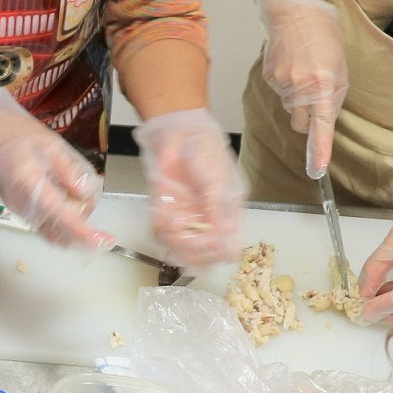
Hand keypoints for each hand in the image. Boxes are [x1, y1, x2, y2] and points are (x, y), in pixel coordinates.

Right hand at [0, 89, 108, 250]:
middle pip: (62, 231)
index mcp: (29, 184)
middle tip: (92, 192)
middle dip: (86, 222)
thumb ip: (68, 168)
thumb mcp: (48, 143)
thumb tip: (85, 192)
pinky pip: (49, 228)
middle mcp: (24, 205)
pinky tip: (72, 201)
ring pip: (57, 233)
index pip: (60, 215)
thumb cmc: (16, 138)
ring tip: (81, 193)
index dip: (84, 232)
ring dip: (77, 223)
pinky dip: (67, 223)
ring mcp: (23, 213)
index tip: (104, 240)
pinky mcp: (25, 214)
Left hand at [135, 107, 245, 266]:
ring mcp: (186, 219)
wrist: (180, 137)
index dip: (221, 253)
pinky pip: (163, 235)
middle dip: (197, 250)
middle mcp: (207, 222)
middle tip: (191, 235)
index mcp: (227, 216)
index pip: (229, 249)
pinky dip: (163, 232)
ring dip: (178, 242)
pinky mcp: (165, 213)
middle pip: (205, 256)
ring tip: (177, 222)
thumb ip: (217, 209)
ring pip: (182, 250)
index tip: (213, 244)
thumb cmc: (206, 154)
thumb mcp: (218, 181)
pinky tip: (167, 218)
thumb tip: (221, 238)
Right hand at [256, 0, 348, 177]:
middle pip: (300, 123)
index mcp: (324, 85)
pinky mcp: (269, 76)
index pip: (321, 125)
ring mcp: (282, 82)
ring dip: (297, 98)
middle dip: (306, 118)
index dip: (320, 149)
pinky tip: (292, 65)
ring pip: (289, 108)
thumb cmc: (324, 38)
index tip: (318, 168)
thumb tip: (321, 120)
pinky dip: (286, 84)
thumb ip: (332, 97)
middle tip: (314, 97)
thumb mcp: (340, 69)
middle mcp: (301, 87)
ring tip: (304, 70)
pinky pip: (279, 92)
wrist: (298, 13)